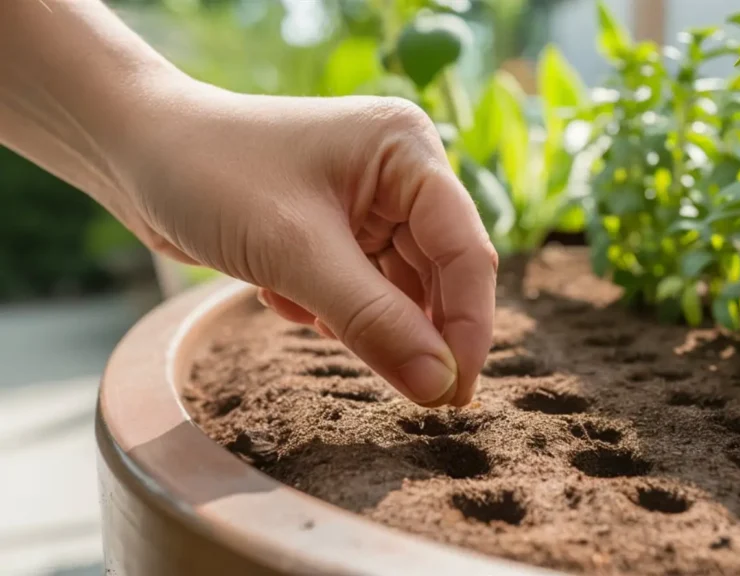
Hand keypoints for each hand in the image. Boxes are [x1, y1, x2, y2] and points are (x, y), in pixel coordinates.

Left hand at [118, 82, 496, 407]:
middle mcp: (402, 175)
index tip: (455, 395)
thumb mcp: (294, 253)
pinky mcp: (341, 233)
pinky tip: (280, 293)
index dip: (468, 325)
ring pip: (400, 293)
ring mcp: (372, 206)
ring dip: (359, 320)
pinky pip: (363, 295)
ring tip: (300, 304)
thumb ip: (374, 321)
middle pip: (440, 276)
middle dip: (410, 329)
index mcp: (408, 152)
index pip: (466, 250)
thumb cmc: (210, 174)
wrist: (132, 150)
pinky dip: (329, 311)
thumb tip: (440, 387)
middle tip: (403, 390)